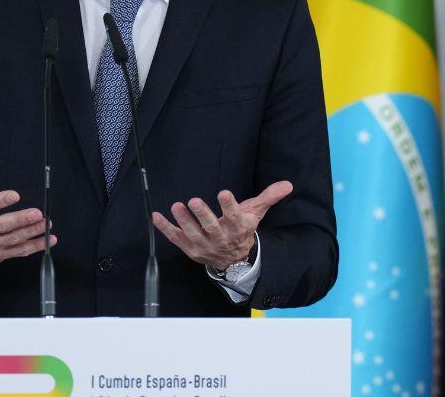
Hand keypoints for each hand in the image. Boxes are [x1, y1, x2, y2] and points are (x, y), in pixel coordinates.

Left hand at [152, 181, 292, 272]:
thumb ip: (269, 197)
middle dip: (203, 215)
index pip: (234, 217)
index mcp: (238, 228)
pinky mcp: (190, 249)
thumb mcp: (256, 213)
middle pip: (212, 227)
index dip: (229, 206)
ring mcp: (204, 246)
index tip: (224, 193)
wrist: (235, 261)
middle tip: (194, 200)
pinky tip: (157, 217)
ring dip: (183, 220)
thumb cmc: (243, 230)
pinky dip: (166, 229)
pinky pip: (176, 239)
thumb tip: (287, 184)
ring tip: (177, 206)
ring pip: (193, 234)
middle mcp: (221, 239)